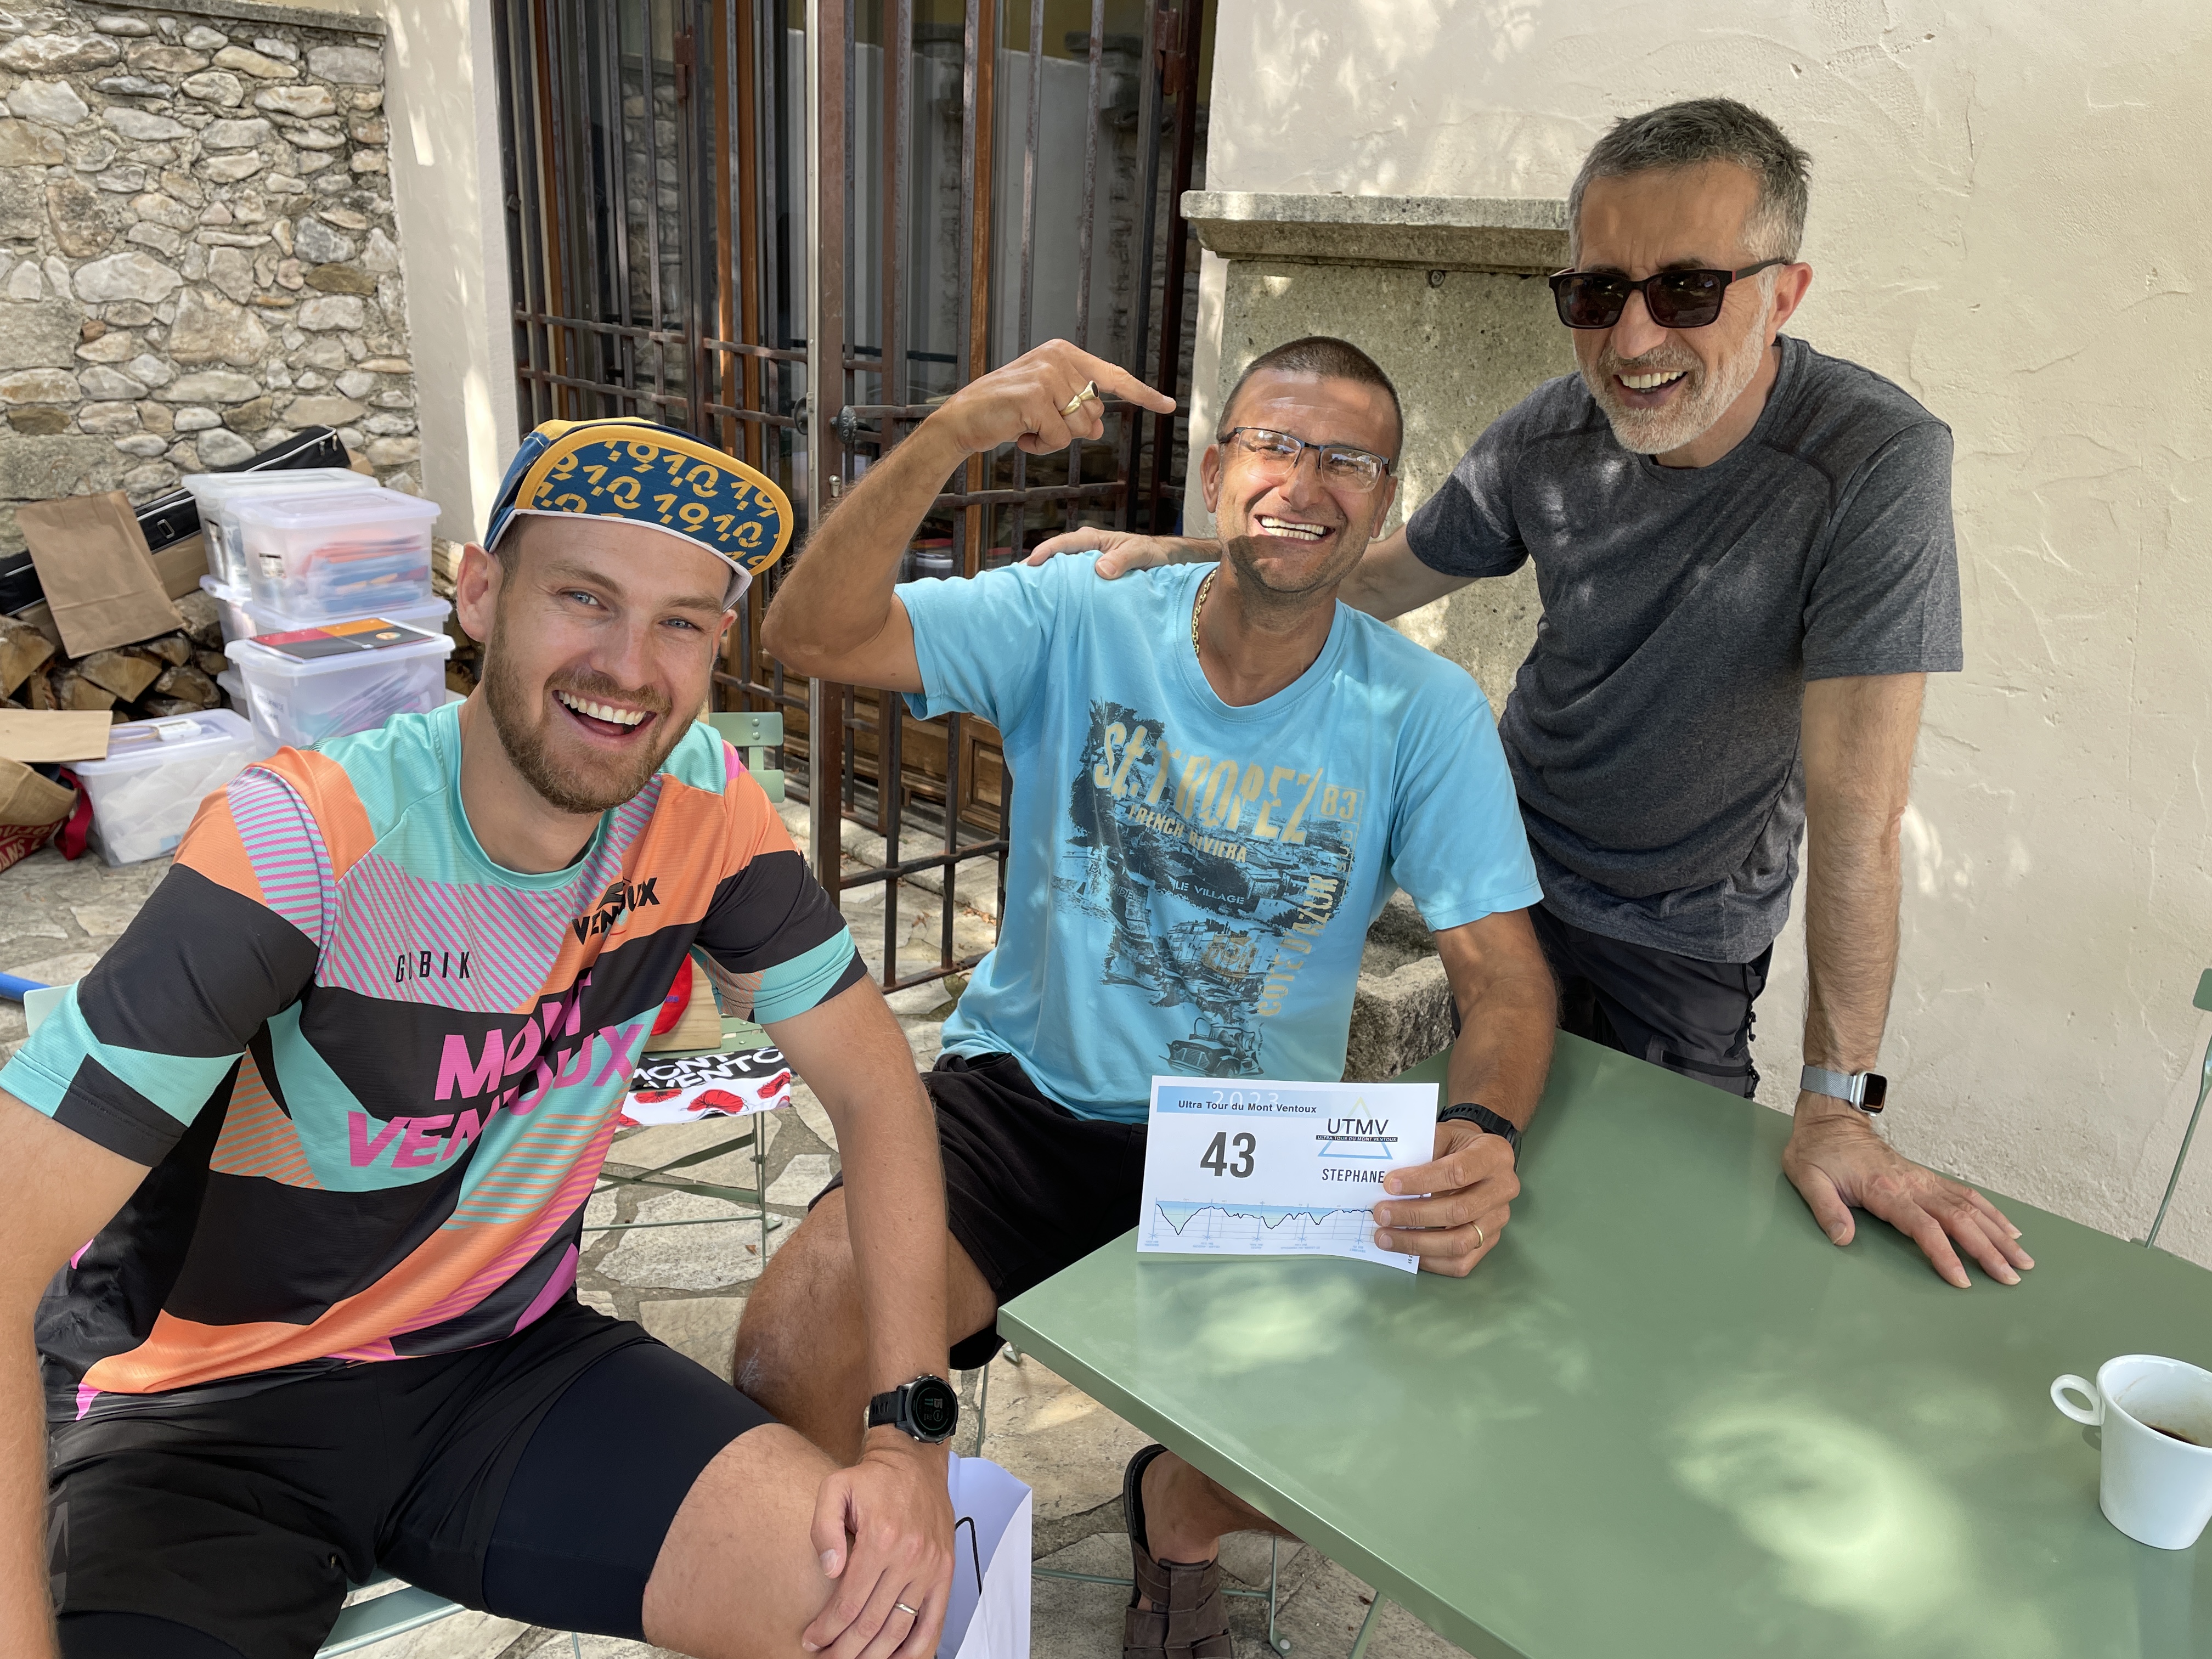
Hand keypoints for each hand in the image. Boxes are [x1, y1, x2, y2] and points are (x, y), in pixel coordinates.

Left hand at [804, 1433, 954, 1658]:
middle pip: (872, 1624)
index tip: (810, 1641)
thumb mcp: (834, 1489)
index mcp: (880, 1540)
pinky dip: (917, 1650)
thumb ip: (824, 1529)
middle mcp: (909, 1558)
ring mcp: (931, 1568)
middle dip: (844, 1650)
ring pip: (900, 1630)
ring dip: (874, 1655)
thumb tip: (830, 1570)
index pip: (849, 1603)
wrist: (915, 1461)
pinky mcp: (945, 1572)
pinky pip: (933, 1622)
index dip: (827, 1629)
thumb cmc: (872, 1478)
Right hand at [926, 339, 1174, 457]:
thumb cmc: (1005, 412)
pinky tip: (1019, 436)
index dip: (1143, 394)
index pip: (1113, 377)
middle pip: (1094, 414)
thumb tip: (1098, 428)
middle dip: (1070, 430)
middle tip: (1037, 424)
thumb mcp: (1046, 406)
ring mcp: (1047, 376)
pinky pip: (1059, 439)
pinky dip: (1040, 447)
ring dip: (1054, 440)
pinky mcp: (1034, 398)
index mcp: (1064, 353)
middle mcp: (1058, 358)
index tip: (1169, 405)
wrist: (963, 419)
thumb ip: (1076, 409)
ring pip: (1078, 429)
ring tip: (1026, 427)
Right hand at [1023, 526, 1214, 577]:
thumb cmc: (1153, 554)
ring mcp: (1086, 565)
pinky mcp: (1090, 580)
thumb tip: (1100, 570)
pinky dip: (1060, 590)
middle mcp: (1086, 550)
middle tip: (1017, 583)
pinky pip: (1071, 583)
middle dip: (1037, 568)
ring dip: (1047, 581)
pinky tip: (1051, 603)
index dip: (1046, 552)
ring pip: (1061, 572)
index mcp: (1093, 540)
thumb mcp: (1142, 554)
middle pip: (1056, 558)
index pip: (1065, 543)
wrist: (1166, 563)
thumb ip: (1123, 560)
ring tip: (1027, 595)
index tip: (1031, 564)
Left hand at [1372, 1120, 1518, 1275]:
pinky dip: (1430, 1260)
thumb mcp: (1444, 1133)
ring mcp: (1498, 1219)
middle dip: (1414, 1215)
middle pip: (1459, 1211)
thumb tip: (1387, 1180)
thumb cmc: (1457, 1145)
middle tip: (1382, 1214)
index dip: (1421, 1181)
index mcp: (1493, 1155)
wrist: (1480, 1157)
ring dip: (1417, 1243)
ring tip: (1385, 1237)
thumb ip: (1422, 1150)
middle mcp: (1503, 1189)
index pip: (1458, 1173)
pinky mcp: (1490, 1241)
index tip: (1390, 1184)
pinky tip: (1406, 1251)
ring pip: (1460, 1242)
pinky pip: (1461, 1262)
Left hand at [1781, 1093, 2033, 1287]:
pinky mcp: (1926, 1177)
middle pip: (1959, 1220)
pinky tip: (2007, 1229)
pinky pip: (1965, 1194)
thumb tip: (1842, 1238)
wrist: (1830, 1118)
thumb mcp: (1807, 1178)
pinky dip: (1990, 1212)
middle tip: (2011, 1277)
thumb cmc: (1817, 1151)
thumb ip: (1825, 1209)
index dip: (1944, 1254)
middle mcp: (1912, 1185)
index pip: (1924, 1227)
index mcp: (1885, 1190)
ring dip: (1998, 1233)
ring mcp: (1923, 1180)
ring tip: (2022, 1258)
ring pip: (1970, 1207)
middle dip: (1987, 1250)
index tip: (1962, 1279)